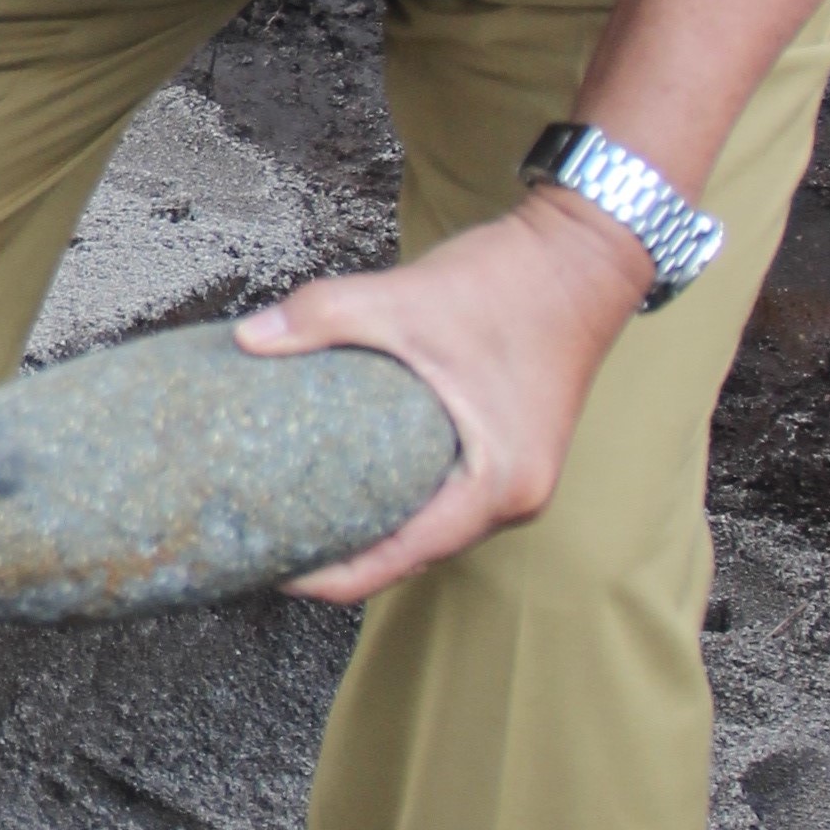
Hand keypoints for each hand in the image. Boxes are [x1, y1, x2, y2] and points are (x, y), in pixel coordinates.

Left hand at [235, 190, 656, 606]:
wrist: (581, 253)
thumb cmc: (513, 283)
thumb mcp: (405, 298)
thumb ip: (322, 316)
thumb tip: (248, 339)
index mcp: (495, 485)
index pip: (397, 562)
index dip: (328, 576)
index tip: (269, 569)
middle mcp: (514, 498)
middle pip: (413, 554)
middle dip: (342, 556)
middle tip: (271, 541)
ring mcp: (517, 478)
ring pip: (429, 527)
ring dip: (372, 528)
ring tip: (301, 516)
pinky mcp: (510, 452)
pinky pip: (444, 496)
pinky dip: (399, 498)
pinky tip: (350, 477)